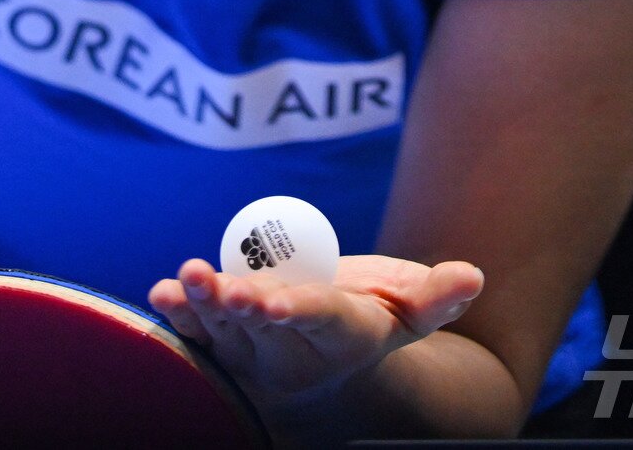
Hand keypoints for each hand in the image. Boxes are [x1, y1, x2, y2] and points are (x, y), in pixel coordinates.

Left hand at [148, 255, 482, 406]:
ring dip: (200, 303)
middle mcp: (290, 349)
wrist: (325, 356)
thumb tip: (471, 276)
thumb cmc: (371, 318)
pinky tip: (160, 294)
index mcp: (341, 336)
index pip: (318, 318)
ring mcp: (249, 346)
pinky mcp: (219, 338)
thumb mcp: (410, 308)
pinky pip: (194, 329)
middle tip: (226, 291)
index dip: (296, 309)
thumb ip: (436, 296)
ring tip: (185, 278)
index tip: (274, 301)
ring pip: (221, 326)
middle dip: (239, 309)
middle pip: (262, 327)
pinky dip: (176, 312)